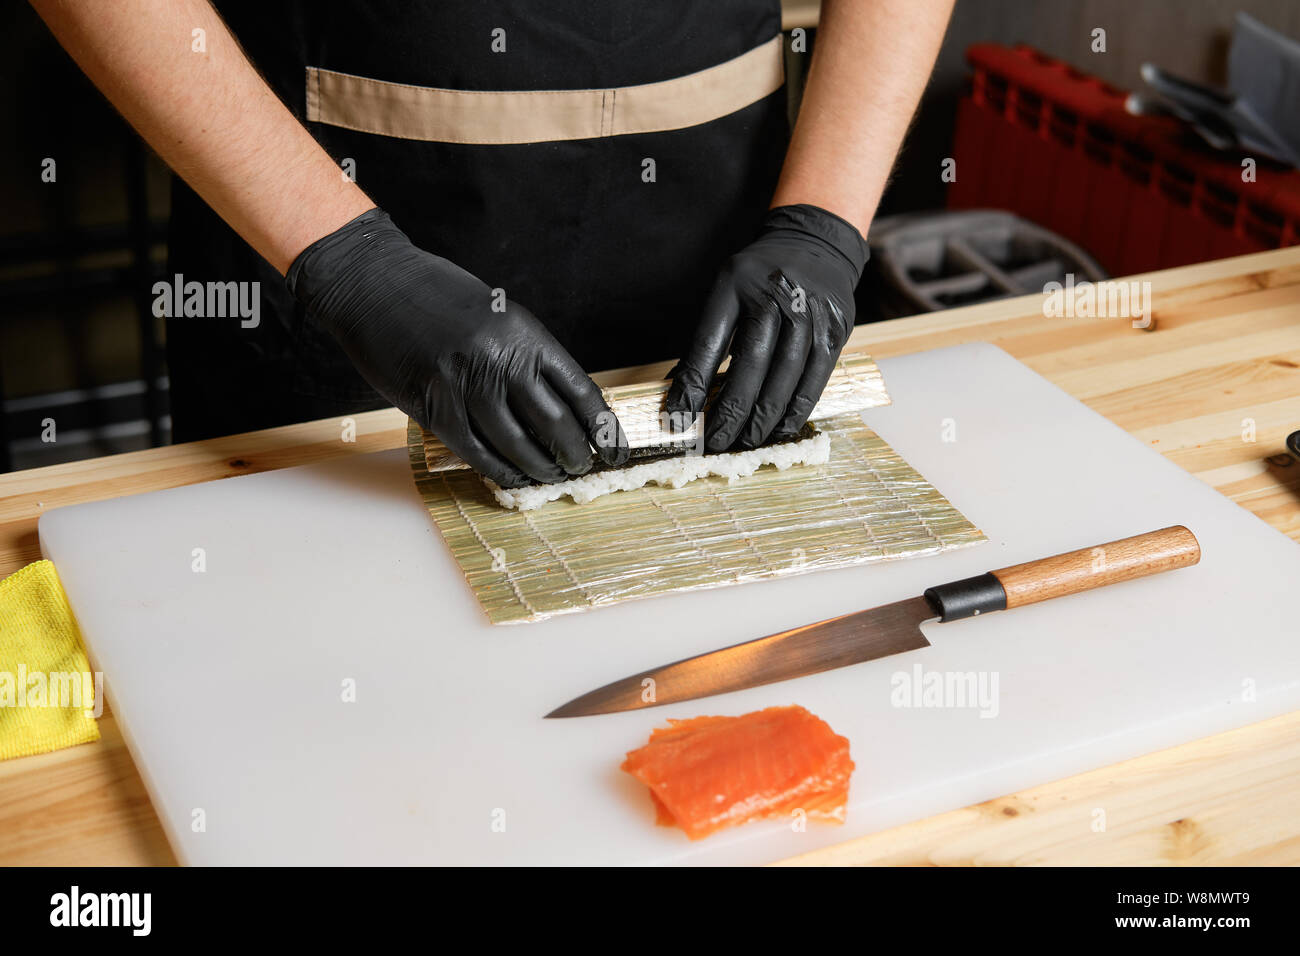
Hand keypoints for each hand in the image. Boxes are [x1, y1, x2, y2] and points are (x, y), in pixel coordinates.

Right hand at [287, 209, 627, 486]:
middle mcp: (501, 361)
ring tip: (551, 477)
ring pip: (518, 446)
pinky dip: (500, 472)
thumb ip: (525, 356)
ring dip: (540, 469)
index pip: (581, 392)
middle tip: (581, 468)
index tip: (615, 451)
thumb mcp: (496, 315)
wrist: (374, 283)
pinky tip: (514, 479)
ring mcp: (467, 387)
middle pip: (555, 425)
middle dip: (575, 455)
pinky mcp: (435, 408)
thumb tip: (559, 405)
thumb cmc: (437, 297)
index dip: (603, 429)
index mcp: (525, 334)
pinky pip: (478, 453)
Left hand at [666, 204, 868, 451]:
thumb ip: (708, 339)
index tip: (679, 418)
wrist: (814, 243)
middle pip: (751, 365)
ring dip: (764, 418)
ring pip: (785, 376)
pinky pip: (816, 377)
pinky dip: (798, 408)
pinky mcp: (835, 328)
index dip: (693, 385)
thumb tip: (681, 394)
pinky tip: (781, 428)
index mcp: (736, 285)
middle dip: (730, 412)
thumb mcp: (725, 291)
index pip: (709, 343)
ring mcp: (809, 312)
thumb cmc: (758, 278)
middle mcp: (775, 296)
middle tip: (715, 442)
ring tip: (746, 442)